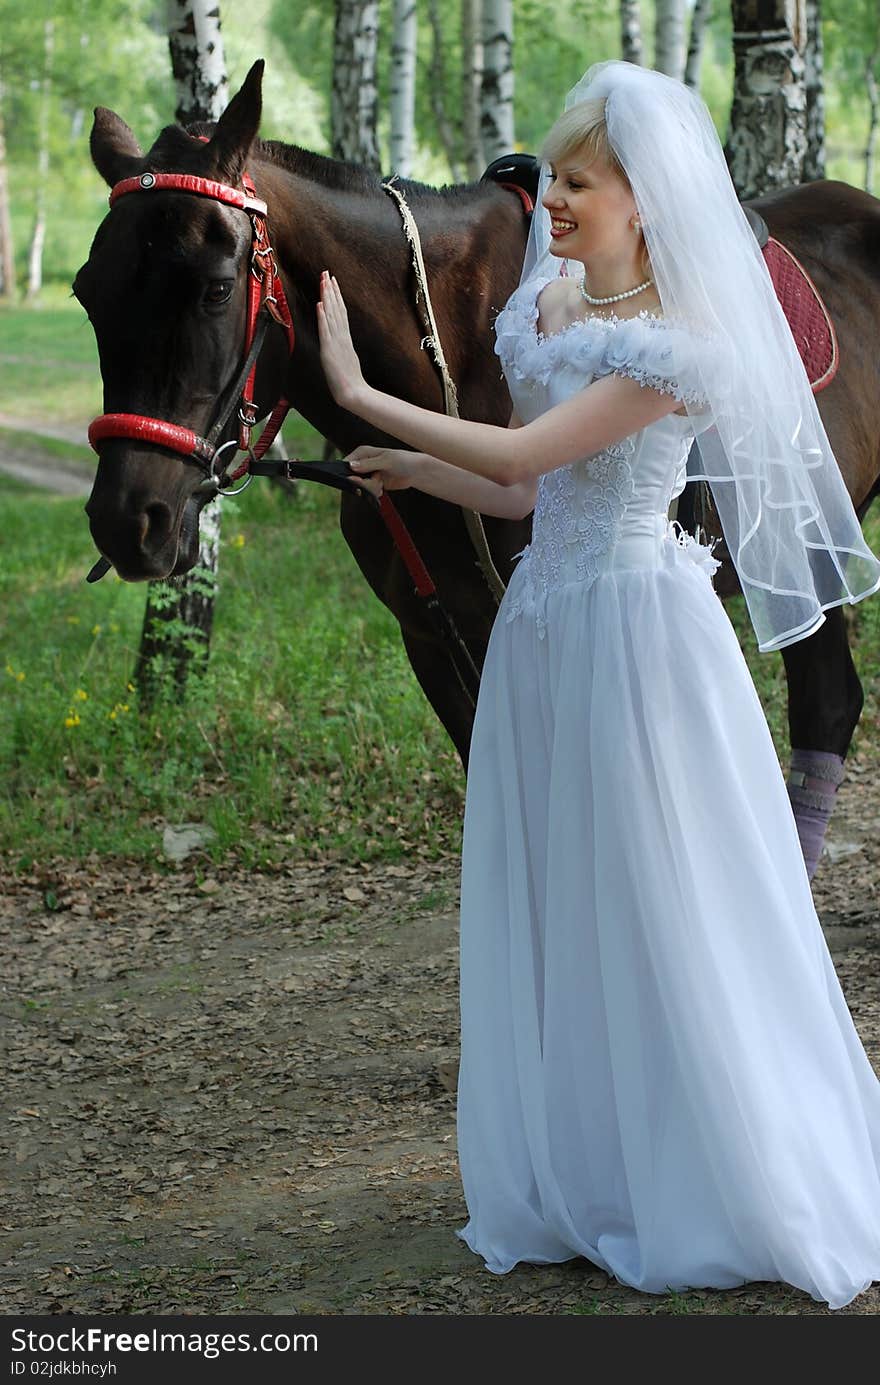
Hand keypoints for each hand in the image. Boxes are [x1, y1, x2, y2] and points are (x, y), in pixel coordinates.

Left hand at [316, 270, 366, 410]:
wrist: (354, 393)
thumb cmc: (351, 381)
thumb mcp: (346, 359)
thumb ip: (342, 348)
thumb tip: (339, 341)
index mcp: (345, 338)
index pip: (340, 312)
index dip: (336, 296)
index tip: (332, 281)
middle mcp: (341, 336)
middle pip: (336, 309)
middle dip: (331, 290)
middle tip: (327, 273)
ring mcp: (336, 342)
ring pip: (331, 315)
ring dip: (327, 297)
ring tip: (324, 281)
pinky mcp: (330, 350)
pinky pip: (326, 330)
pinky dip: (323, 317)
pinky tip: (320, 304)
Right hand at [346, 445, 416, 499]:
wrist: (416, 472)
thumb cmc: (404, 460)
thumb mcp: (386, 461)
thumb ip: (368, 464)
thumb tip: (351, 466)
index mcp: (363, 452)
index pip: (347, 463)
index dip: (349, 474)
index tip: (358, 480)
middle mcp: (363, 463)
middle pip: (353, 478)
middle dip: (365, 483)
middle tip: (377, 480)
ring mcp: (368, 474)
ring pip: (361, 487)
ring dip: (372, 488)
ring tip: (381, 482)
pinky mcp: (373, 483)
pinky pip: (368, 491)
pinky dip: (375, 492)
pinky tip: (383, 487)